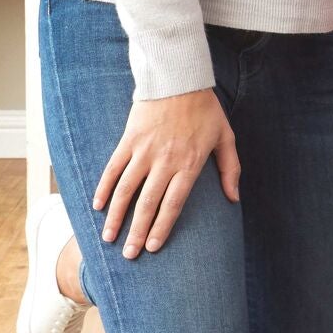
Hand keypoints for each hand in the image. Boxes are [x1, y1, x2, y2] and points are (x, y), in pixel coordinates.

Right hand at [93, 88, 239, 258]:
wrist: (179, 78)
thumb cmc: (205, 109)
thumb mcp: (225, 137)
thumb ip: (230, 169)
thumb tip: (234, 198)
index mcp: (189, 164)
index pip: (173, 204)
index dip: (161, 228)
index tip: (153, 247)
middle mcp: (165, 162)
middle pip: (148, 204)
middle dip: (137, 232)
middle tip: (129, 255)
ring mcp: (144, 151)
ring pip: (127, 190)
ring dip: (117, 217)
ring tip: (109, 238)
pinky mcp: (128, 140)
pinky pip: (113, 168)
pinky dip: (104, 188)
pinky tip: (99, 206)